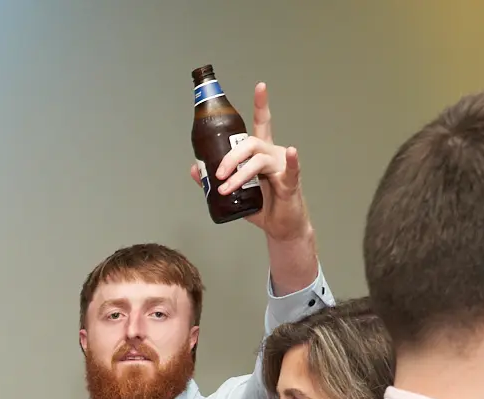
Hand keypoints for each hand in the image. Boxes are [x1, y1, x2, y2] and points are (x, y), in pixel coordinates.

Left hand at [187, 82, 307, 241]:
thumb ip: (213, 180)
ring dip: (240, 174)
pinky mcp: (290, 181)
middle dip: (230, 157)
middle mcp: (272, 153)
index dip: (261, 104)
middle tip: (217, 175)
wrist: (280, 226)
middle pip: (250, 143)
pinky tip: (290, 151)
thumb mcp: (234, 191)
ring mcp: (281, 166)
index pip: (261, 123)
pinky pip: (290, 168)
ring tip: (226, 188)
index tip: (261, 86)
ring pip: (259, 160)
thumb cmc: (262, 206)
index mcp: (260, 152)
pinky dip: (290, 159)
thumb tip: (194, 169)